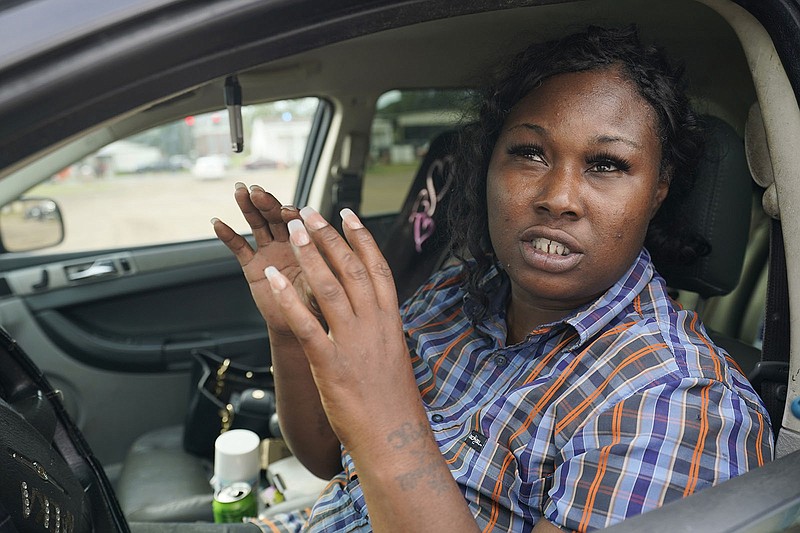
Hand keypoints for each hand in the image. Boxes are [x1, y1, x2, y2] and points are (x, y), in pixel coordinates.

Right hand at [213, 183, 316, 336]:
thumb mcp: (325, 290)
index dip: (291, 215)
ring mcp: (270, 252)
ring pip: (258, 225)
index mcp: (308, 244)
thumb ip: (323, 273)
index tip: (285, 209)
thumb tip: (324, 260)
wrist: (301, 326)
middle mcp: (288, 243)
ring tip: (240, 192)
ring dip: (248, 208)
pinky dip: (228, 235)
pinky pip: (239, 247)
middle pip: (276, 217)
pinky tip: (218, 223)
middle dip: (266, 203)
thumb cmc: (319, 307)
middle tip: (256, 191)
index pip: (299, 223)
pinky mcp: (253, 265)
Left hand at [264, 206, 425, 449]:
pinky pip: (306, 323)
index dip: (360, 238)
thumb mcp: (393, 357)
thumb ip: (379, 331)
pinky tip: (275, 277)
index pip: (377, 268)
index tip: (347, 215)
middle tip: (310, 211)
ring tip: (294, 229)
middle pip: (351, 268)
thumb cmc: (393, 403)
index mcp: (390, 321)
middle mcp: (374, 325)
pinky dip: (289, 297)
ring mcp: (353, 342)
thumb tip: (371, 314)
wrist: (394, 437)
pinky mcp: (330, 363)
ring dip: (310, 254)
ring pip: (329, 287)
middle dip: (328, 235)